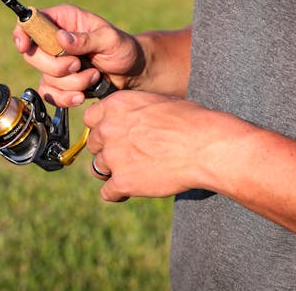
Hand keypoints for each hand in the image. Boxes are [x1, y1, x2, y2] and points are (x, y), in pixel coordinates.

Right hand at [13, 4, 144, 106]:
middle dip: (57, 66)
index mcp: (64, 20)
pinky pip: (50, 94)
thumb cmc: (123, 49)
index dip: (23, 33)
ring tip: (94, 76)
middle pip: (33, 55)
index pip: (32, 21)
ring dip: (72, 83)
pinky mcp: (60, 83)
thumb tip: (61, 38)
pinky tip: (82, 95)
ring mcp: (56, 63)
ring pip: (46, 78)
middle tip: (79, 65)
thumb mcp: (110, 39)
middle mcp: (55, 41)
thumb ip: (86, 39)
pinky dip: (66, 98)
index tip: (25, 47)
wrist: (132, 73)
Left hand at [83, 90, 228, 201]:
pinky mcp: (122, 182)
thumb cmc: (190, 122)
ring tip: (133, 172)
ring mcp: (113, 156)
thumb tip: (129, 118)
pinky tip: (132, 190)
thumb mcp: (156, 102)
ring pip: (98, 168)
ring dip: (112, 171)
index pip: (90, 119)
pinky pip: (107, 193)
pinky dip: (118, 193)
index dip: (102, 128)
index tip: (114, 135)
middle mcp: (108, 129)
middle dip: (108, 150)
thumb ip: (133, 111)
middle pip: (93, 145)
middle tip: (129, 155)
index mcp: (116, 105)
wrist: (205, 146)